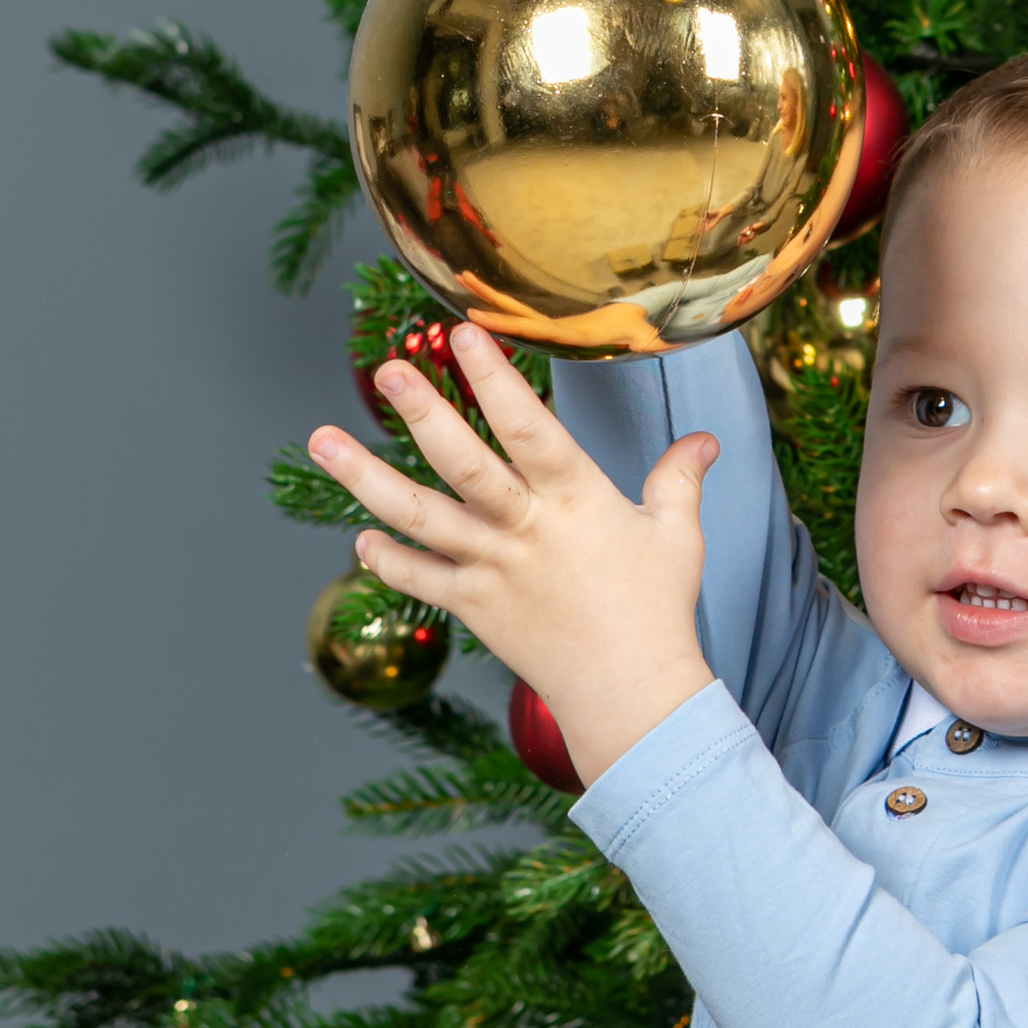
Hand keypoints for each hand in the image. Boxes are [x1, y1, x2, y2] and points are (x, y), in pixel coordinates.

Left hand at [310, 325, 714, 784]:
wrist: (630, 693)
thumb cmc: (657, 610)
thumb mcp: (678, 535)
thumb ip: (680, 478)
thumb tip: (705, 441)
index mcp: (576, 499)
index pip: (530, 426)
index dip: (496, 379)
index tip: (465, 334)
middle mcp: (525, 528)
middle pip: (464, 463)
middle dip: (423, 411)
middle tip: (387, 369)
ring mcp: (491, 568)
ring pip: (419, 515)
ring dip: (366, 477)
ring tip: (322, 440)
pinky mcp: (473, 607)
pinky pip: (418, 578)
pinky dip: (387, 559)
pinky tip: (362, 536)